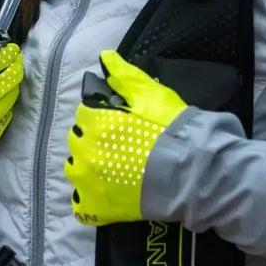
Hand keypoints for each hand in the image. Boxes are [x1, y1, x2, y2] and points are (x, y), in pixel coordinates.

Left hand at [66, 51, 189, 225]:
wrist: (190, 171)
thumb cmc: (172, 129)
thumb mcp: (151, 93)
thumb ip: (124, 75)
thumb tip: (104, 58)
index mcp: (95, 121)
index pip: (85, 112)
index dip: (100, 115)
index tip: (116, 121)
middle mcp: (85, 150)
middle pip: (78, 140)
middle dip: (92, 139)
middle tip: (116, 144)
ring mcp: (88, 182)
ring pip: (74, 170)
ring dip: (87, 166)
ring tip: (110, 169)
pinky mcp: (97, 208)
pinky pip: (80, 207)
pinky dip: (88, 202)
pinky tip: (105, 196)